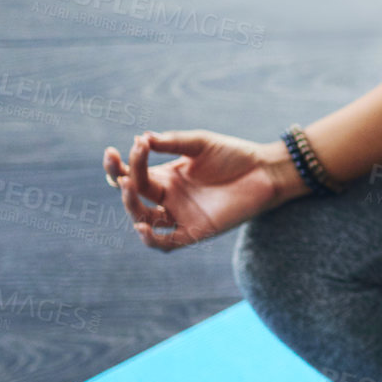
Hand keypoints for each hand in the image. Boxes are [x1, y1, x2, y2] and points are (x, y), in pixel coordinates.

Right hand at [103, 129, 288, 250]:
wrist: (264, 171)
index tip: (117, 150)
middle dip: (123, 181)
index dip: (119, 165)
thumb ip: (172, 142)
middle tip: (122, 170)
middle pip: (134, 195)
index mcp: (167, 176)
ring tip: (128, 186)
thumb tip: (142, 138)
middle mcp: (169, 198)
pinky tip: (142, 228)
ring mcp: (181, 215)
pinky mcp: (196, 231)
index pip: (133, 174)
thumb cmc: (233, 155)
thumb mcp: (200, 143)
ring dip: (131, 205)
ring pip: (144, 219)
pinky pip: (167, 243)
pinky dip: (151, 240)